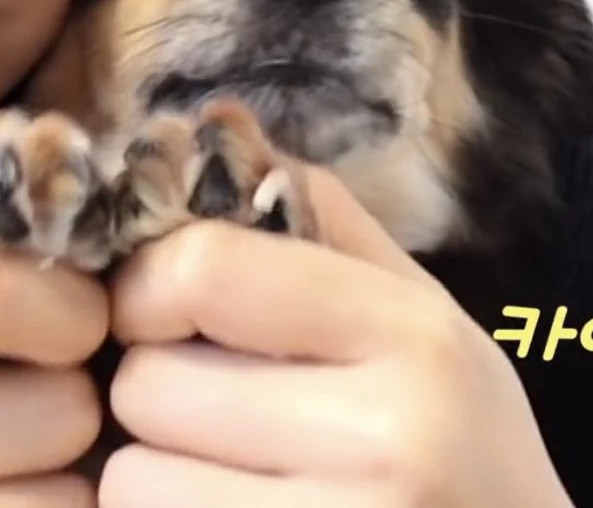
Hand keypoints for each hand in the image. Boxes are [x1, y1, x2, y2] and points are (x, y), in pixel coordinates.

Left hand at [98, 169, 573, 506]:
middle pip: (149, 381)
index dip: (150, 286)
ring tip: (232, 483)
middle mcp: (389, 434)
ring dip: (156, 479)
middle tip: (220, 419)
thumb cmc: (459, 452)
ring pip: (133, 478)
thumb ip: (319, 221)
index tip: (166, 312)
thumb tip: (208, 120)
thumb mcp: (424, 322)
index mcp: (416, 335)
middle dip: (158, 396)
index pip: (199, 268)